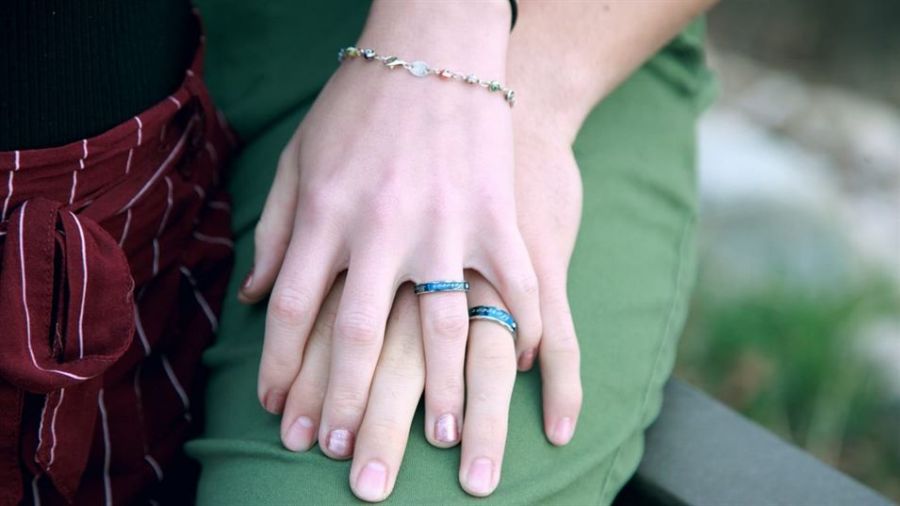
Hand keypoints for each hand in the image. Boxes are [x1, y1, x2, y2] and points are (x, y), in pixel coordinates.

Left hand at [275, 121, 582, 500]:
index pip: (292, 314)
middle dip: (349, 406)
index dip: (283, 372)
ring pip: (442, 328)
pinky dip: (521, 328)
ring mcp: (444, 223)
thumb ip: (274, 229)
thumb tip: (252, 295)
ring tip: (444, 442)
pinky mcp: (496, 215)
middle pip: (359, 338)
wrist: (432, 43)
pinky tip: (520, 367)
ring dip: (444, 394)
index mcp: (325, 214)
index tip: (283, 415)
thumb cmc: (359, 102)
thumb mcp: (299, 157)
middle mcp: (380, 228)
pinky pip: (515, 284)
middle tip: (346, 457)